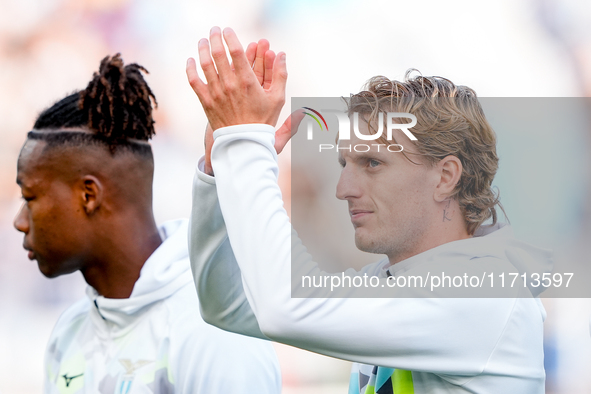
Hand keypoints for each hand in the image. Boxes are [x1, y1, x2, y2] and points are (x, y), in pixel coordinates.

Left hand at [199, 35, 279, 174]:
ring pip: (205, 64)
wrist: (244, 142)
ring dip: (202, 49)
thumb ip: (280, 75)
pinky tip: (190, 60)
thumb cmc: (262, 121)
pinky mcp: (206, 101)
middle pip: (218, 53)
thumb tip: (282, 55)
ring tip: (202, 41)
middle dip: (214, 38)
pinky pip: (194, 81)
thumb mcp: (277, 98)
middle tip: (214, 30)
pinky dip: (190, 69)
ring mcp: (216, 93)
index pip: (236, 51)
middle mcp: (229, 85)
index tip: (228, 30)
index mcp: (247, 82)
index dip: (230, 37)